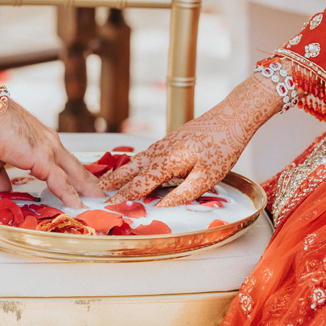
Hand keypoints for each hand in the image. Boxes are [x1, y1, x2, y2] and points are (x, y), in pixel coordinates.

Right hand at [0, 66, 101, 207]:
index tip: (79, 185)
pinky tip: (77, 206)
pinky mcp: (43, 157)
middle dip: (87, 182)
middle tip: (99, 195)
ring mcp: (48, 149)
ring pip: (74, 173)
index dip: (71, 174)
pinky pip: (61, 181)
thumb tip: (3, 192)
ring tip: (97, 203)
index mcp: (39, 140)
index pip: (61, 161)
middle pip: (75, 166)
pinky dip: (70, 195)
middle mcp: (49, 142)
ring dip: (86, 189)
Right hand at [101, 75, 280, 206]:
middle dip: (111, 184)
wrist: (232, 117)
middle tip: (93, 194)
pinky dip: (131, 165)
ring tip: (103, 183)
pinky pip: (143, 156)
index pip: (138, 185)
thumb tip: (161, 207)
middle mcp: (159, 152)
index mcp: (166, 162)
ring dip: (118, 173)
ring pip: (134, 162)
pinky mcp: (168, 141)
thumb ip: (182, 194)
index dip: (122, 199)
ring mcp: (162, 145)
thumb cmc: (223, 147)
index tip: (106, 208)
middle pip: (129, 171)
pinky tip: (130, 169)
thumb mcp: (207, 178)